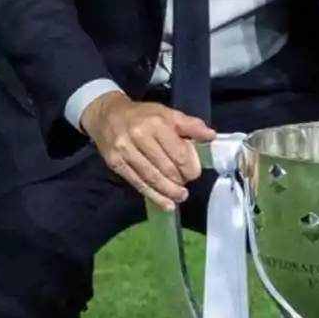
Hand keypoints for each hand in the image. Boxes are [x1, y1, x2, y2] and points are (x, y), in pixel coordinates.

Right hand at [81, 92, 216, 211]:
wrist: (107, 115)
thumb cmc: (142, 115)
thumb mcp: (168, 113)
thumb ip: (190, 125)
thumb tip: (211, 136)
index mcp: (157, 124)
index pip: (178, 152)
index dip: (189, 167)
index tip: (194, 174)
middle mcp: (140, 137)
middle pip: (165, 167)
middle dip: (179, 180)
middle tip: (186, 187)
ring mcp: (126, 151)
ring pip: (152, 177)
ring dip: (168, 192)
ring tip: (179, 198)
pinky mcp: (116, 164)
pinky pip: (138, 183)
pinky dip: (153, 196)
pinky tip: (165, 204)